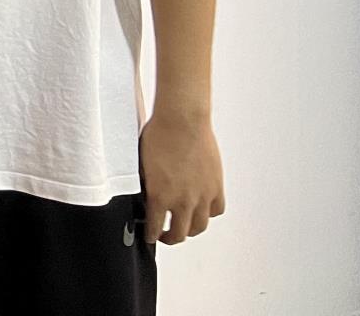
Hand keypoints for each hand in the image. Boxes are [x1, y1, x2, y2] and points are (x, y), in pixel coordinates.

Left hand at [140, 110, 225, 243]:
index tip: (149, 236)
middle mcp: (183, 201)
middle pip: (180, 234)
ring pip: (200, 226)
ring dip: (191, 230)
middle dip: (170, 238)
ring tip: (184, 227)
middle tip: (165, 235)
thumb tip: (147, 197)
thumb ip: (147, 186)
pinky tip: (202, 210)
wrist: (182, 120)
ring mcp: (202, 195)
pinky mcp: (216, 186)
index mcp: (161, 196)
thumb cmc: (159, 135)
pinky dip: (209, 213)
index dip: (151, 235)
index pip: (155, 227)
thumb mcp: (142, 165)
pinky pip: (216, 210)